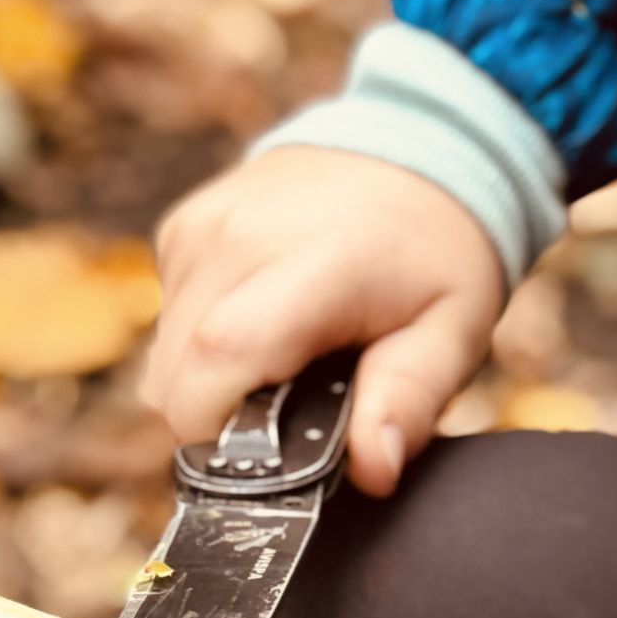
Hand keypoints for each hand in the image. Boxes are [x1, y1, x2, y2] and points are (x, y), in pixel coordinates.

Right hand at [144, 148, 504, 494]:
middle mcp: (238, 237)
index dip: (221, 433)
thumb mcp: (453, 331)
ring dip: (211, 381)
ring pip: (162, 355)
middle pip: (172, 377)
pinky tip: (263, 321)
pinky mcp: (182, 225)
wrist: (420, 147)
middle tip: (289, 417)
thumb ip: (409, 401)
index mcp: (315, 263)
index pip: (218, 358)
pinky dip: (201, 340)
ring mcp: (201, 226)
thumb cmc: (440, 252)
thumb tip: (372, 470)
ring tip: (286, 360)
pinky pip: (166, 316)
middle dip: (218, 424)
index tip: (264, 459)